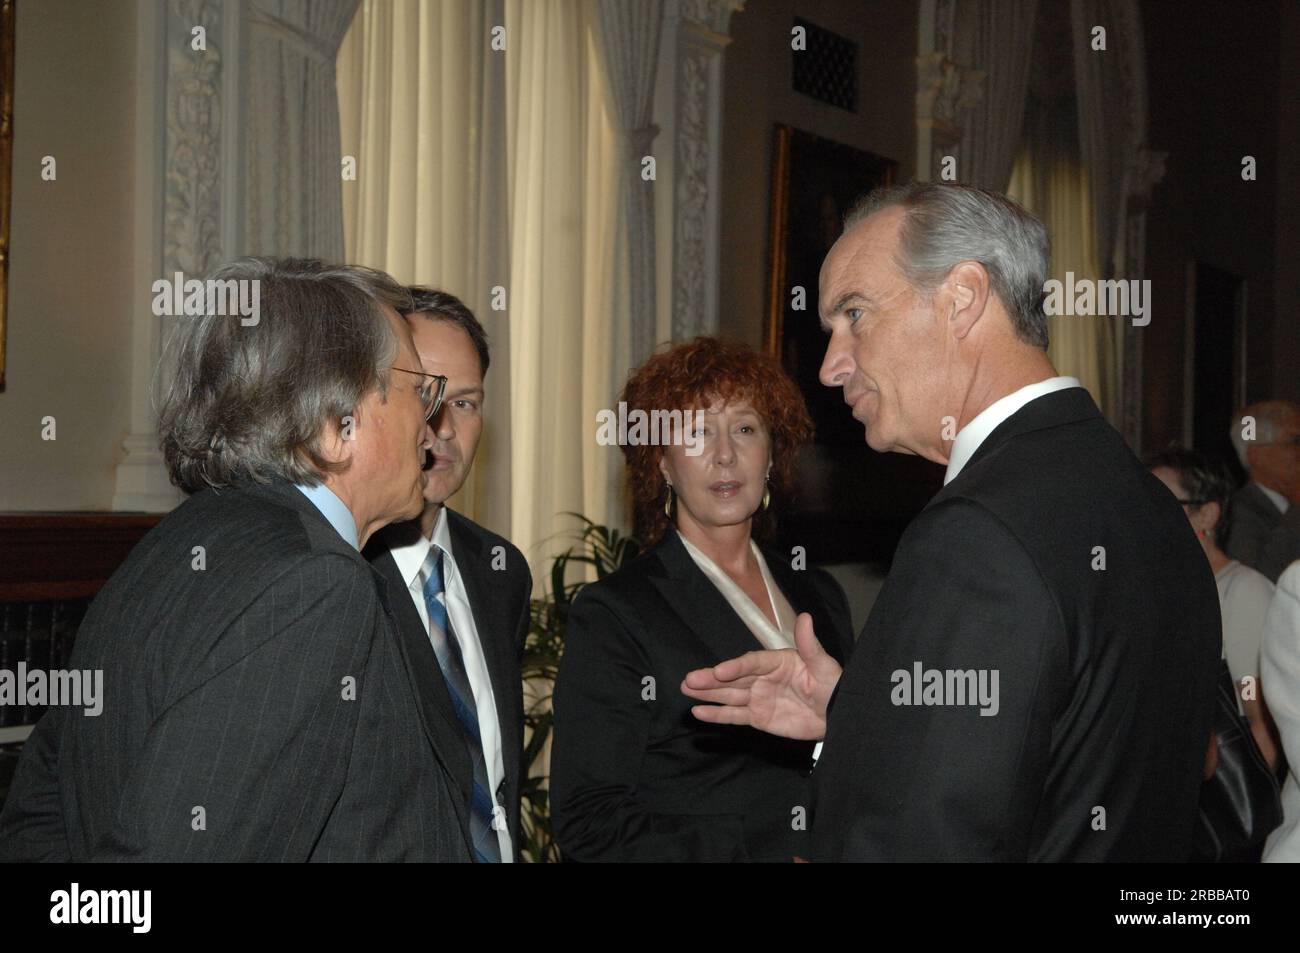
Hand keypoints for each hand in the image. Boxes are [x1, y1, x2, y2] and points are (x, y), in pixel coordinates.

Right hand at [680, 612, 842, 740]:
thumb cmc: (833, 686)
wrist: (838, 715)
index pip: (751, 663)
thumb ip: (809, 644)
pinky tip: (699, 712)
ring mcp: (758, 697)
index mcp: (776, 661)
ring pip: (728, 695)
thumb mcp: (823, 664)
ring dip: (707, 693)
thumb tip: (805, 617)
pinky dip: (717, 715)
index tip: (720, 671)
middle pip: (733, 678)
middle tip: (689, 679)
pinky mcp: (757, 717)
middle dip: (710, 679)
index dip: (735, 667)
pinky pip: (734, 715)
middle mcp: (762, 677)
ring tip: (686, 688)